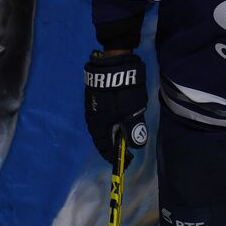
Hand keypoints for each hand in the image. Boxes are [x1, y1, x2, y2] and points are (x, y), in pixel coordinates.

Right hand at [83, 51, 147, 167]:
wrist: (112, 64)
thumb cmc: (123, 90)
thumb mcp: (133, 112)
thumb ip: (133, 130)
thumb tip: (134, 146)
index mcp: (99, 126)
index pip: (105, 148)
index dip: (115, 157)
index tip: (126, 161)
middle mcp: (91, 119)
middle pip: (101, 139)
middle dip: (112, 146)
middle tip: (125, 149)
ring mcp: (91, 108)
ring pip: (100, 128)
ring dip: (111, 134)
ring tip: (122, 136)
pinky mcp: (93, 98)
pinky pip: (100, 118)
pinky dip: (109, 124)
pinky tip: (116, 122)